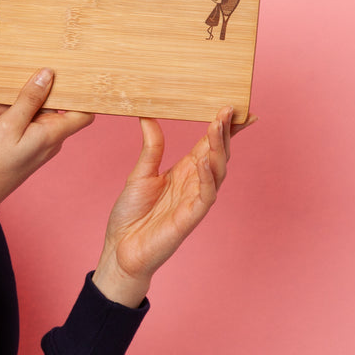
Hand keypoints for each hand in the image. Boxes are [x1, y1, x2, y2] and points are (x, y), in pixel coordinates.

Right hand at [0, 69, 94, 244]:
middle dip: (16, 96)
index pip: (84, 112)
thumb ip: (30, 98)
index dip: (80, 93)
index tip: (66, 75)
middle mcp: (48, 137)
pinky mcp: (21, 144)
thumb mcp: (8, 123)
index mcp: (52, 133)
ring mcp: (34, 141)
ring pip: (23, 112)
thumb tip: (48, 75)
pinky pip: (14, 123)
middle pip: (43, 104)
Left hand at [92, 107, 238, 306]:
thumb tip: (147, 115)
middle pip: (218, 154)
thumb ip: (151, 146)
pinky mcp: (191, 217)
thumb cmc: (131, 214)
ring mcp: (195, 200)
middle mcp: (195, 183)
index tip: (233, 107)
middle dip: (225, 131)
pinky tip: (205, 160)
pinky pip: (206, 195)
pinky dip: (208, 176)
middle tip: (228, 109)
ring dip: (219, 148)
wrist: (120, 248)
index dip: (222, 127)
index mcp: (185, 171)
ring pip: (217, 171)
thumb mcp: (140, 173)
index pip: (208, 144)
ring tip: (218, 125)